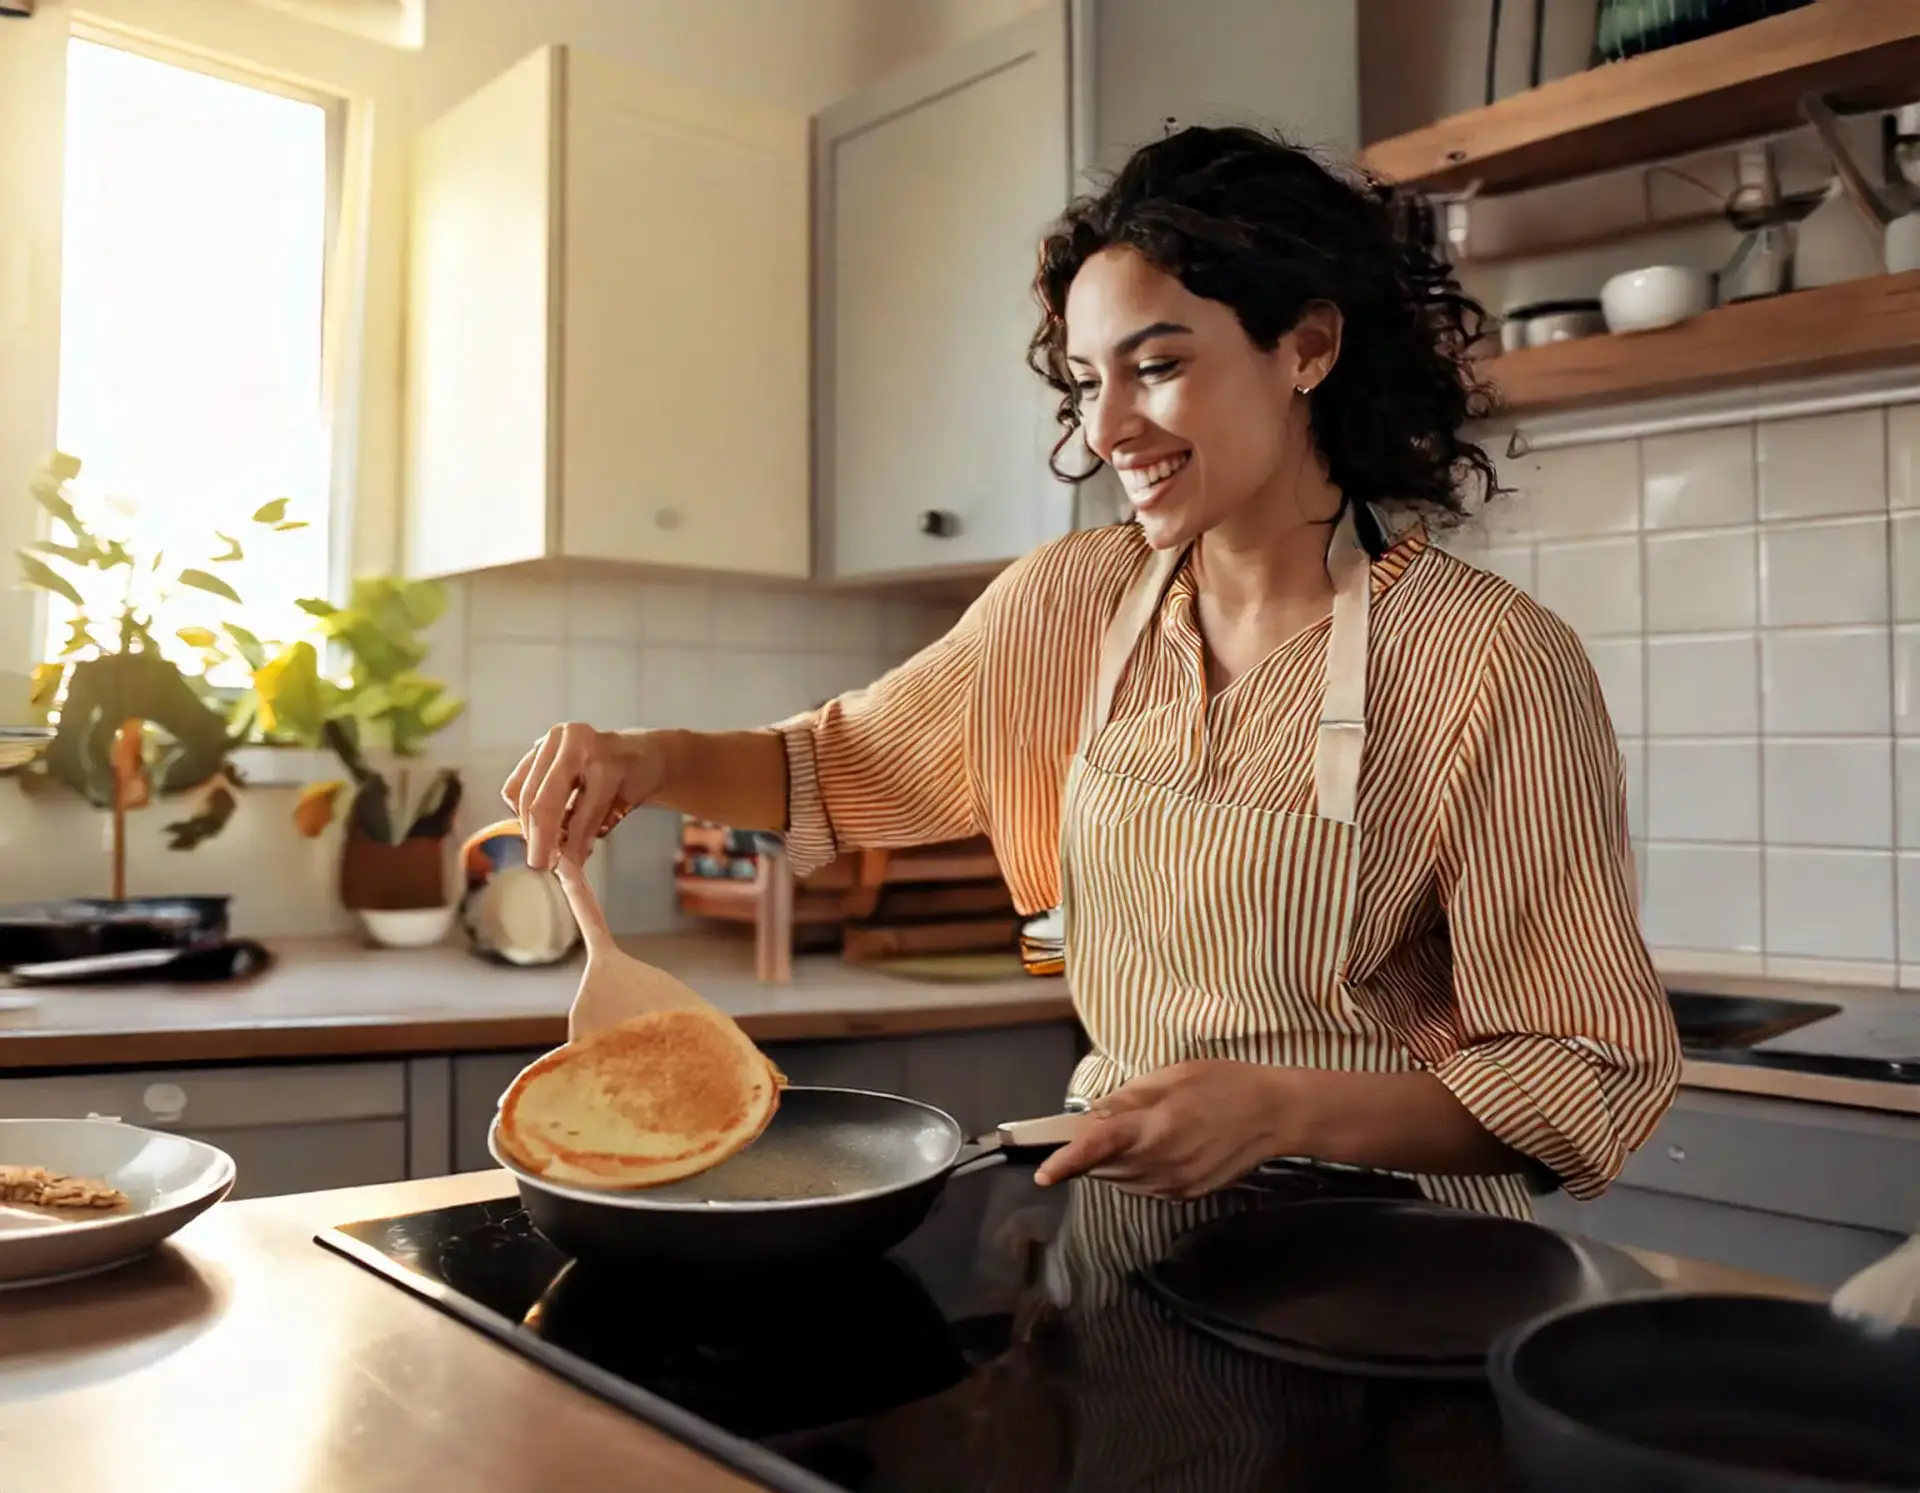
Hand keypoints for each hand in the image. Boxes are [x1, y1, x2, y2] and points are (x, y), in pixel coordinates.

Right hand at [502, 723, 664, 869]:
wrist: (634, 753)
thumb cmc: (634, 777)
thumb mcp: (621, 805)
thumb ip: (589, 830)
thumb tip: (566, 866)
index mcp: (595, 753)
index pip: (569, 807)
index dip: (559, 843)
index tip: (555, 871)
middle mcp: (568, 741)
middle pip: (539, 801)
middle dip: (539, 838)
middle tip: (542, 864)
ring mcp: (548, 741)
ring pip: (522, 795)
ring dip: (529, 826)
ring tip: (545, 844)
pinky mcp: (535, 749)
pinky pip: (515, 786)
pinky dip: (522, 809)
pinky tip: (540, 822)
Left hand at [1033, 1061, 1292, 1199]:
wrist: (1275, 1116)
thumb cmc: (1223, 1083)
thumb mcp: (1172, 1076)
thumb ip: (1128, 1099)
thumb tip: (1093, 1118)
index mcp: (1154, 1128)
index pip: (1098, 1148)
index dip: (1067, 1161)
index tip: (1043, 1175)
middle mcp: (1160, 1164)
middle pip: (1102, 1167)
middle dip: (1092, 1149)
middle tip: (1106, 1120)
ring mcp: (1173, 1185)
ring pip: (1120, 1180)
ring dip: (1113, 1161)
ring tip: (1140, 1130)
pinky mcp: (1185, 1195)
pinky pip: (1143, 1186)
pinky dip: (1136, 1170)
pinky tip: (1159, 1147)